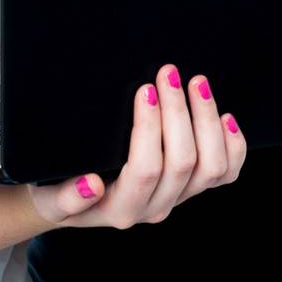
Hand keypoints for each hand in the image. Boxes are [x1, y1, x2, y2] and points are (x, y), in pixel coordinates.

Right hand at [28, 63, 245, 227]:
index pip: (145, 169)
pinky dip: (233, 145)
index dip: (150, 128)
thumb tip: (91, 184)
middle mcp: (154, 207)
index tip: (145, 89)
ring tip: (196, 83)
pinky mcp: (193, 188)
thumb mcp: (49, 197)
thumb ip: (65, 198)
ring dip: (206, 121)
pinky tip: (224, 116)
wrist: (72, 202)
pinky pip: (226, 173)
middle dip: (179, 112)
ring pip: (211, 167)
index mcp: (120, 208)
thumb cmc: (57, 188)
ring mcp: (178, 198)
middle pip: (183, 163)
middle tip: (169, 73)